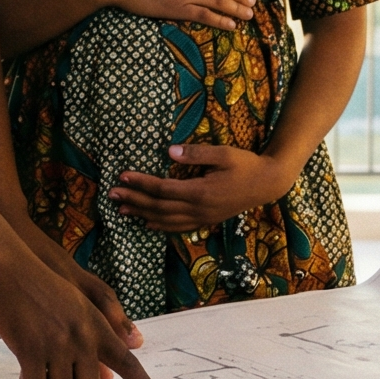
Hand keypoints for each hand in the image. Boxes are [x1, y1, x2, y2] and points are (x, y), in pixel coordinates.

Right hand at [0, 249, 166, 378]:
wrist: (10, 267)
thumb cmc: (42, 286)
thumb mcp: (79, 303)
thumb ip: (100, 333)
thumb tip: (116, 367)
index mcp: (97, 326)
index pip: (128, 362)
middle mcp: (82, 338)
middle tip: (61, 378)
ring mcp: (57, 345)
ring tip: (39, 371)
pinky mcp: (31, 351)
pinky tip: (25, 375)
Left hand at [111, 143, 299, 233]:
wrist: (268, 183)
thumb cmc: (246, 164)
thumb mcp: (223, 153)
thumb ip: (196, 154)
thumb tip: (170, 151)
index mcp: (200, 192)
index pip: (162, 189)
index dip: (140, 183)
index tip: (122, 176)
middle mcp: (198, 208)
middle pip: (159, 207)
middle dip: (134, 200)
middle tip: (111, 194)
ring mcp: (202, 217)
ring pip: (166, 220)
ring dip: (142, 214)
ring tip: (122, 209)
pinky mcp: (207, 220)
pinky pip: (179, 227)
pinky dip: (160, 226)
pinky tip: (148, 223)